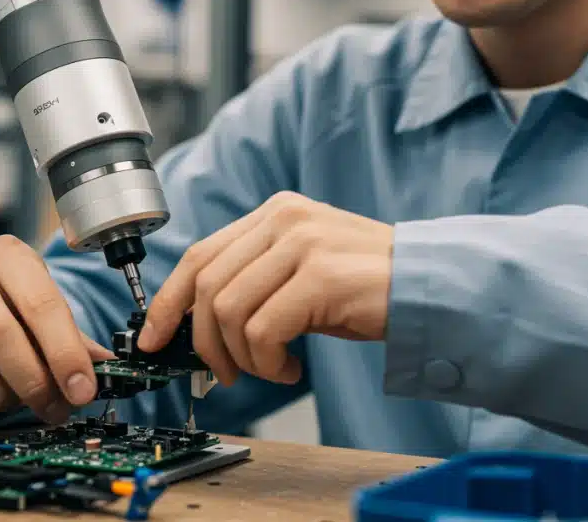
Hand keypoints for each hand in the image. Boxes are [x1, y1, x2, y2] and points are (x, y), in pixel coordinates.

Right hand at [0, 235, 114, 422]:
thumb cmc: (14, 306)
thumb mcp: (47, 308)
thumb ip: (75, 341)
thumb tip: (108, 372)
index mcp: (8, 256)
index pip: (40, 303)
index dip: (64, 353)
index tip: (81, 390)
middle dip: (30, 381)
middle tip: (51, 407)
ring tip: (10, 399)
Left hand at [137, 192, 392, 385]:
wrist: (433, 289)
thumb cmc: (366, 290)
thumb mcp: (300, 273)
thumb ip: (253, 281)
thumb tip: (197, 326)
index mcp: (274, 214)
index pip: (198, 254)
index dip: (169, 301)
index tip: (154, 337)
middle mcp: (284, 219)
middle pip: (207, 286)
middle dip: (205, 342)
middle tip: (225, 373)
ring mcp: (303, 244)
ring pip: (229, 311)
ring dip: (242, 357)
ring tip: (271, 368)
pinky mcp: (321, 276)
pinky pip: (262, 330)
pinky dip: (267, 361)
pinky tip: (290, 366)